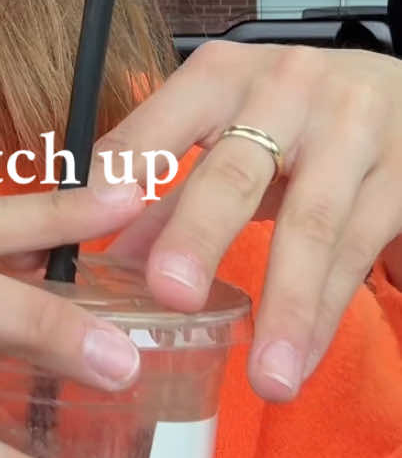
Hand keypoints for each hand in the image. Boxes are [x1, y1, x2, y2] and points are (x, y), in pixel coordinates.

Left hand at [93, 42, 401, 400]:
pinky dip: (325, 315)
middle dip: (200, 235)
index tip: (86, 219)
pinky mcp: (400, 173)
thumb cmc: (296, 115)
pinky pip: (356, 252)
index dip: (124, 168)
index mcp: (221, 77)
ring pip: (311, 226)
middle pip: (234, 173)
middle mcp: (284, 90)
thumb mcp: (229, 134)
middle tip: (171, 294)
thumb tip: (107, 260)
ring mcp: (350, 129)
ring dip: (287, 308)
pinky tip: (300, 361)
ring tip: (265, 380)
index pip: (159, 123)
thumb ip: (169, 193)